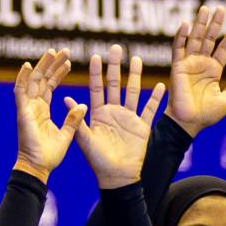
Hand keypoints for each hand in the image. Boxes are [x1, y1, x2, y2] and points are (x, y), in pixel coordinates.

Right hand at [13, 49, 85, 180]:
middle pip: (42, 79)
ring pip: (33, 81)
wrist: (38, 168)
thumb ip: (73, 119)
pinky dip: (22, 78)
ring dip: (42, 65)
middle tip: (64, 50)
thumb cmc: (50, 155)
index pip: (50, 86)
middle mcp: (33, 106)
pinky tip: (27, 65)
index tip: (69, 62)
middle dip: (52, 64)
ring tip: (52, 51)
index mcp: (43, 110)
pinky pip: (20, 92)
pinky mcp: (22, 113)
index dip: (58, 73)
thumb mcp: (68, 134)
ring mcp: (26, 109)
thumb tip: (82, 105)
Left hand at [63, 47, 165, 189]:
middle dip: (115, 66)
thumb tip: (65, 99)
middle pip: (115, 85)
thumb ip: (78, 119)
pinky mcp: (142, 127)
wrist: (116, 178)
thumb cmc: (97, 162)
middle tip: (116, 48)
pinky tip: (160, 85)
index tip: (95, 56)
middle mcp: (113, 112)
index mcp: (98, 114)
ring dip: (135, 76)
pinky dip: (155, 98)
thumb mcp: (84, 139)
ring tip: (137, 59)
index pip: (96, 88)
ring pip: (133, 92)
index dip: (96, 73)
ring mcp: (129, 118)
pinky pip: (150, 110)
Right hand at [167, 6, 225, 135]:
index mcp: (213, 71)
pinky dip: (180, 36)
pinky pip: (178, 49)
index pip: (223, 49)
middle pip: (209, 39)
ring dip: (200, 24)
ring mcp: (189, 64)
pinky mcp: (178, 67)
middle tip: (221, 8)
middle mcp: (201, 65)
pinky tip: (185, 24)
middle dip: (215, 24)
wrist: (189, 123)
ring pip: (195, 39)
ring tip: (205, 8)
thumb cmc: (206, 116)